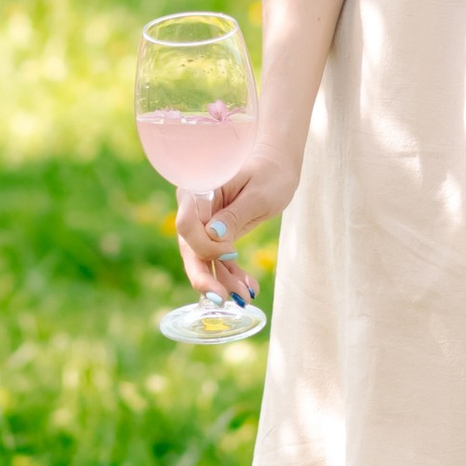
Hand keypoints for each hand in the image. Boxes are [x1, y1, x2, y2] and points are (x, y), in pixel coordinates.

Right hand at [174, 149, 297, 304]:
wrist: (278, 166)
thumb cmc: (270, 172)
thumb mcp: (259, 193)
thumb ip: (235, 215)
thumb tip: (212, 236)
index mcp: (200, 189)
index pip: (187, 224)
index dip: (204, 245)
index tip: (231, 252)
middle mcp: (197, 207)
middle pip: (190, 246)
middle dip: (203, 276)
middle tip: (221, 299)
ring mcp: (206, 223)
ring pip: (204, 259)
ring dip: (222, 280)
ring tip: (245, 296)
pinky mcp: (218, 234)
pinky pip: (218, 260)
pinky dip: (231, 276)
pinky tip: (249, 289)